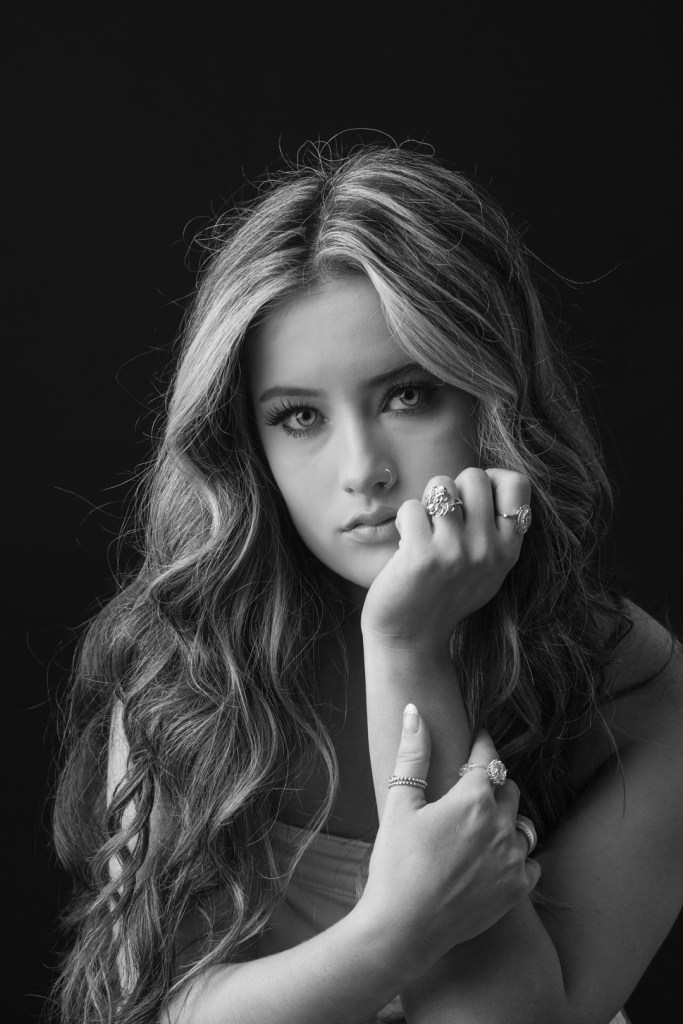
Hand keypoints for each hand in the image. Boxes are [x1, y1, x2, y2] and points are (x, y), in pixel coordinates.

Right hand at [356, 704, 539, 976]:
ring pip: (521, 823)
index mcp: (474, 799)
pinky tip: (493, 857)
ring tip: (481, 824)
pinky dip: (515, 853)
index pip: (488, 758)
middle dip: (491, 783)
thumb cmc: (396, 863)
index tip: (478, 736)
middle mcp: (502, 825)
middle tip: (470, 789)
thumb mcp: (400, 804)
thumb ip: (413, 754)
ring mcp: (513, 859)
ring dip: (506, 818)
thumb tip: (414, 711)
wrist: (404, 928)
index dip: (482, 744)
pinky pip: (529, 859)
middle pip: (507, 788)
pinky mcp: (518, 888)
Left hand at [360, 467, 529, 652]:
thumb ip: (494, 531)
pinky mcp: (422, 555)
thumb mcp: (487, 569)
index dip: (492, 479)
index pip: (518, 484)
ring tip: (423, 529)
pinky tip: (405, 545)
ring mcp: (456, 552)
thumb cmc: (444, 596)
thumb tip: (490, 479)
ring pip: (441, 485)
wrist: (411, 638)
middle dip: (452, 488)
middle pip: (475, 476)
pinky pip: (411, 507)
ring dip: (425, 502)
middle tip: (441, 518)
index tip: (472, 498)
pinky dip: (403, 521)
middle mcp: (488, 549)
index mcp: (508, 550)